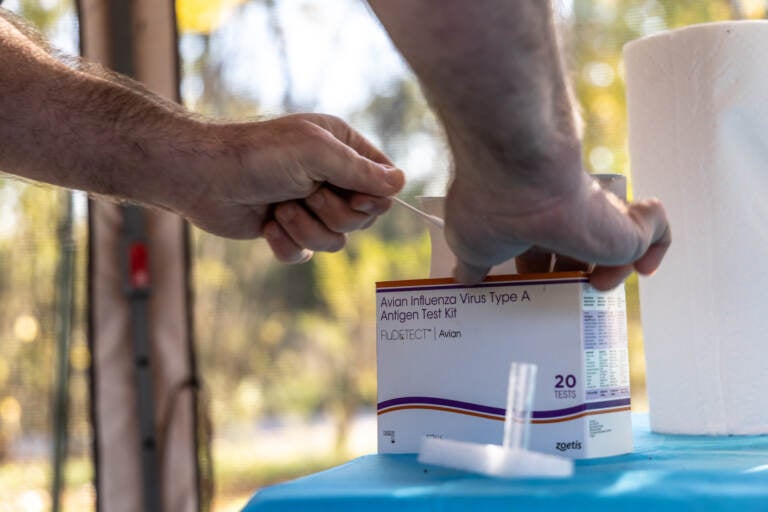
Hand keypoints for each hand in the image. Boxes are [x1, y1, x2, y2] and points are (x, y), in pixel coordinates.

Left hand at [177, 113, 404, 262]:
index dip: (374, 197)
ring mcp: (309, 206)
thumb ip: (361, 170)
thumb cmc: (258, 154)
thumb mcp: (316, 152)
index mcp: (342, 148)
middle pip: (363, 217)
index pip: (383, 180)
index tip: (355, 196)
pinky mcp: (288, 231)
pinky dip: (287, 244)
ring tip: (280, 209)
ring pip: (336, 241)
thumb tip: (399, 184)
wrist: (204, 178)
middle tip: (306, 194)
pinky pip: (307, 254)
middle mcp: (330, 177)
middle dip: (333, 213)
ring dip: (307, 228)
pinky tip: (268, 226)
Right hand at [443, 139, 669, 289]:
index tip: (535, 290)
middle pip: (576, 251)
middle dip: (573, 277)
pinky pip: (654, 232)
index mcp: (526, 220)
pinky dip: (655, 250)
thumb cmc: (489, 206)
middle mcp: (561, 213)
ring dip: (609, 272)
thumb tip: (464, 279)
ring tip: (595, 294)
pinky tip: (643, 269)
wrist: (520, 173)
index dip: (538, 271)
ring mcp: (594, 212)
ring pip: (614, 244)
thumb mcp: (470, 247)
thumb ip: (472, 266)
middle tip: (566, 304)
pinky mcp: (625, 219)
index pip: (537, 250)